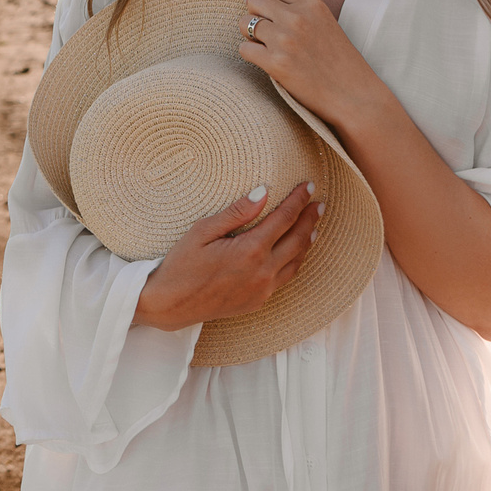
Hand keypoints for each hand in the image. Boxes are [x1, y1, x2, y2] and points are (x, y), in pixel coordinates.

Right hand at [131, 181, 323, 330]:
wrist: (171, 304)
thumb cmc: (182, 264)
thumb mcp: (203, 231)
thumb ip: (236, 213)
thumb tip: (263, 192)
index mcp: (250, 250)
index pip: (284, 218)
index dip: (298, 199)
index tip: (307, 185)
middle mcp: (262, 271)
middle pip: (298, 239)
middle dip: (310, 218)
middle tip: (318, 203)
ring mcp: (263, 289)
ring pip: (297, 261)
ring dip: (307, 241)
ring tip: (314, 226)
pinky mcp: (258, 301)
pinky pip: (285, 278)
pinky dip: (296, 262)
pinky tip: (295, 254)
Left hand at [238, 0, 390, 132]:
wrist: (354, 95)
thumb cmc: (340, 63)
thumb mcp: (326, 23)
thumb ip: (301, 10)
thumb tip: (264, 2)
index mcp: (312, 5)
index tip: (255, 3)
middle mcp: (298, 17)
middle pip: (254, 1)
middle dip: (252, 13)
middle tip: (260, 30)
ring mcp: (285, 40)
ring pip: (245, 24)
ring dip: (249, 35)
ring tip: (263, 46)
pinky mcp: (276, 64)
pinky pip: (244, 49)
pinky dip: (250, 54)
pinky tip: (263, 61)